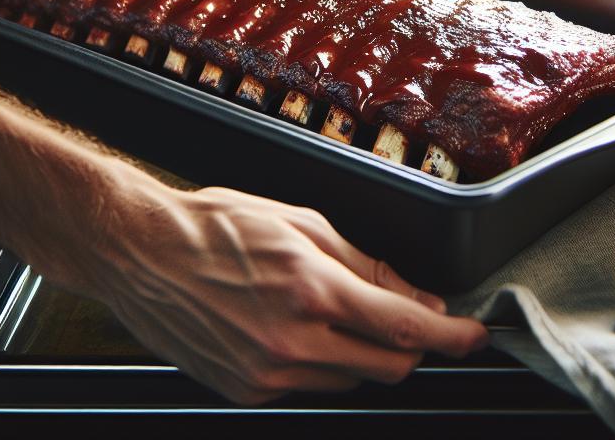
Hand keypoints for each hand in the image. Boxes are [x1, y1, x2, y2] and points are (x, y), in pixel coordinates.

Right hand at [31, 176, 486, 403]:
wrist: (141, 254)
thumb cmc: (216, 226)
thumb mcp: (301, 223)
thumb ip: (367, 264)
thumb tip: (418, 297)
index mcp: (312, 288)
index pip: (405, 327)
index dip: (452, 336)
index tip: (474, 336)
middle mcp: (292, 340)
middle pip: (389, 367)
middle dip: (410, 346)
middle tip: (403, 318)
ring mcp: (267, 373)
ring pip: (351, 381)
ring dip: (360, 355)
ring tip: (326, 312)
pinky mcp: (246, 392)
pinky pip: (309, 389)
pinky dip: (319, 366)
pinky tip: (293, 331)